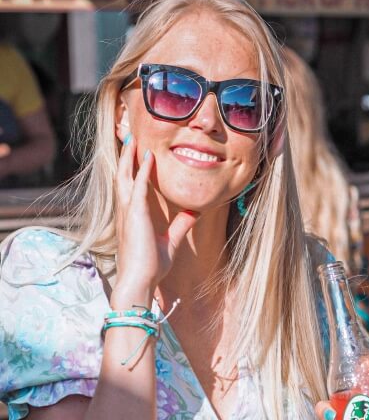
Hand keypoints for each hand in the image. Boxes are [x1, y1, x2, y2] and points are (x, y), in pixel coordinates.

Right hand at [113, 135, 198, 299]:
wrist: (140, 281)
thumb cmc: (151, 266)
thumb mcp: (170, 242)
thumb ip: (181, 225)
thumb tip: (195, 213)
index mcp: (133, 216)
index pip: (130, 186)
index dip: (132, 169)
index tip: (136, 153)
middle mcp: (126, 211)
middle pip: (122, 176)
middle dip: (126, 157)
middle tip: (130, 138)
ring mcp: (128, 212)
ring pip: (125, 176)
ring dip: (129, 157)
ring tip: (133, 138)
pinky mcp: (135, 215)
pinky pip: (137, 187)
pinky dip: (142, 170)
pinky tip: (149, 156)